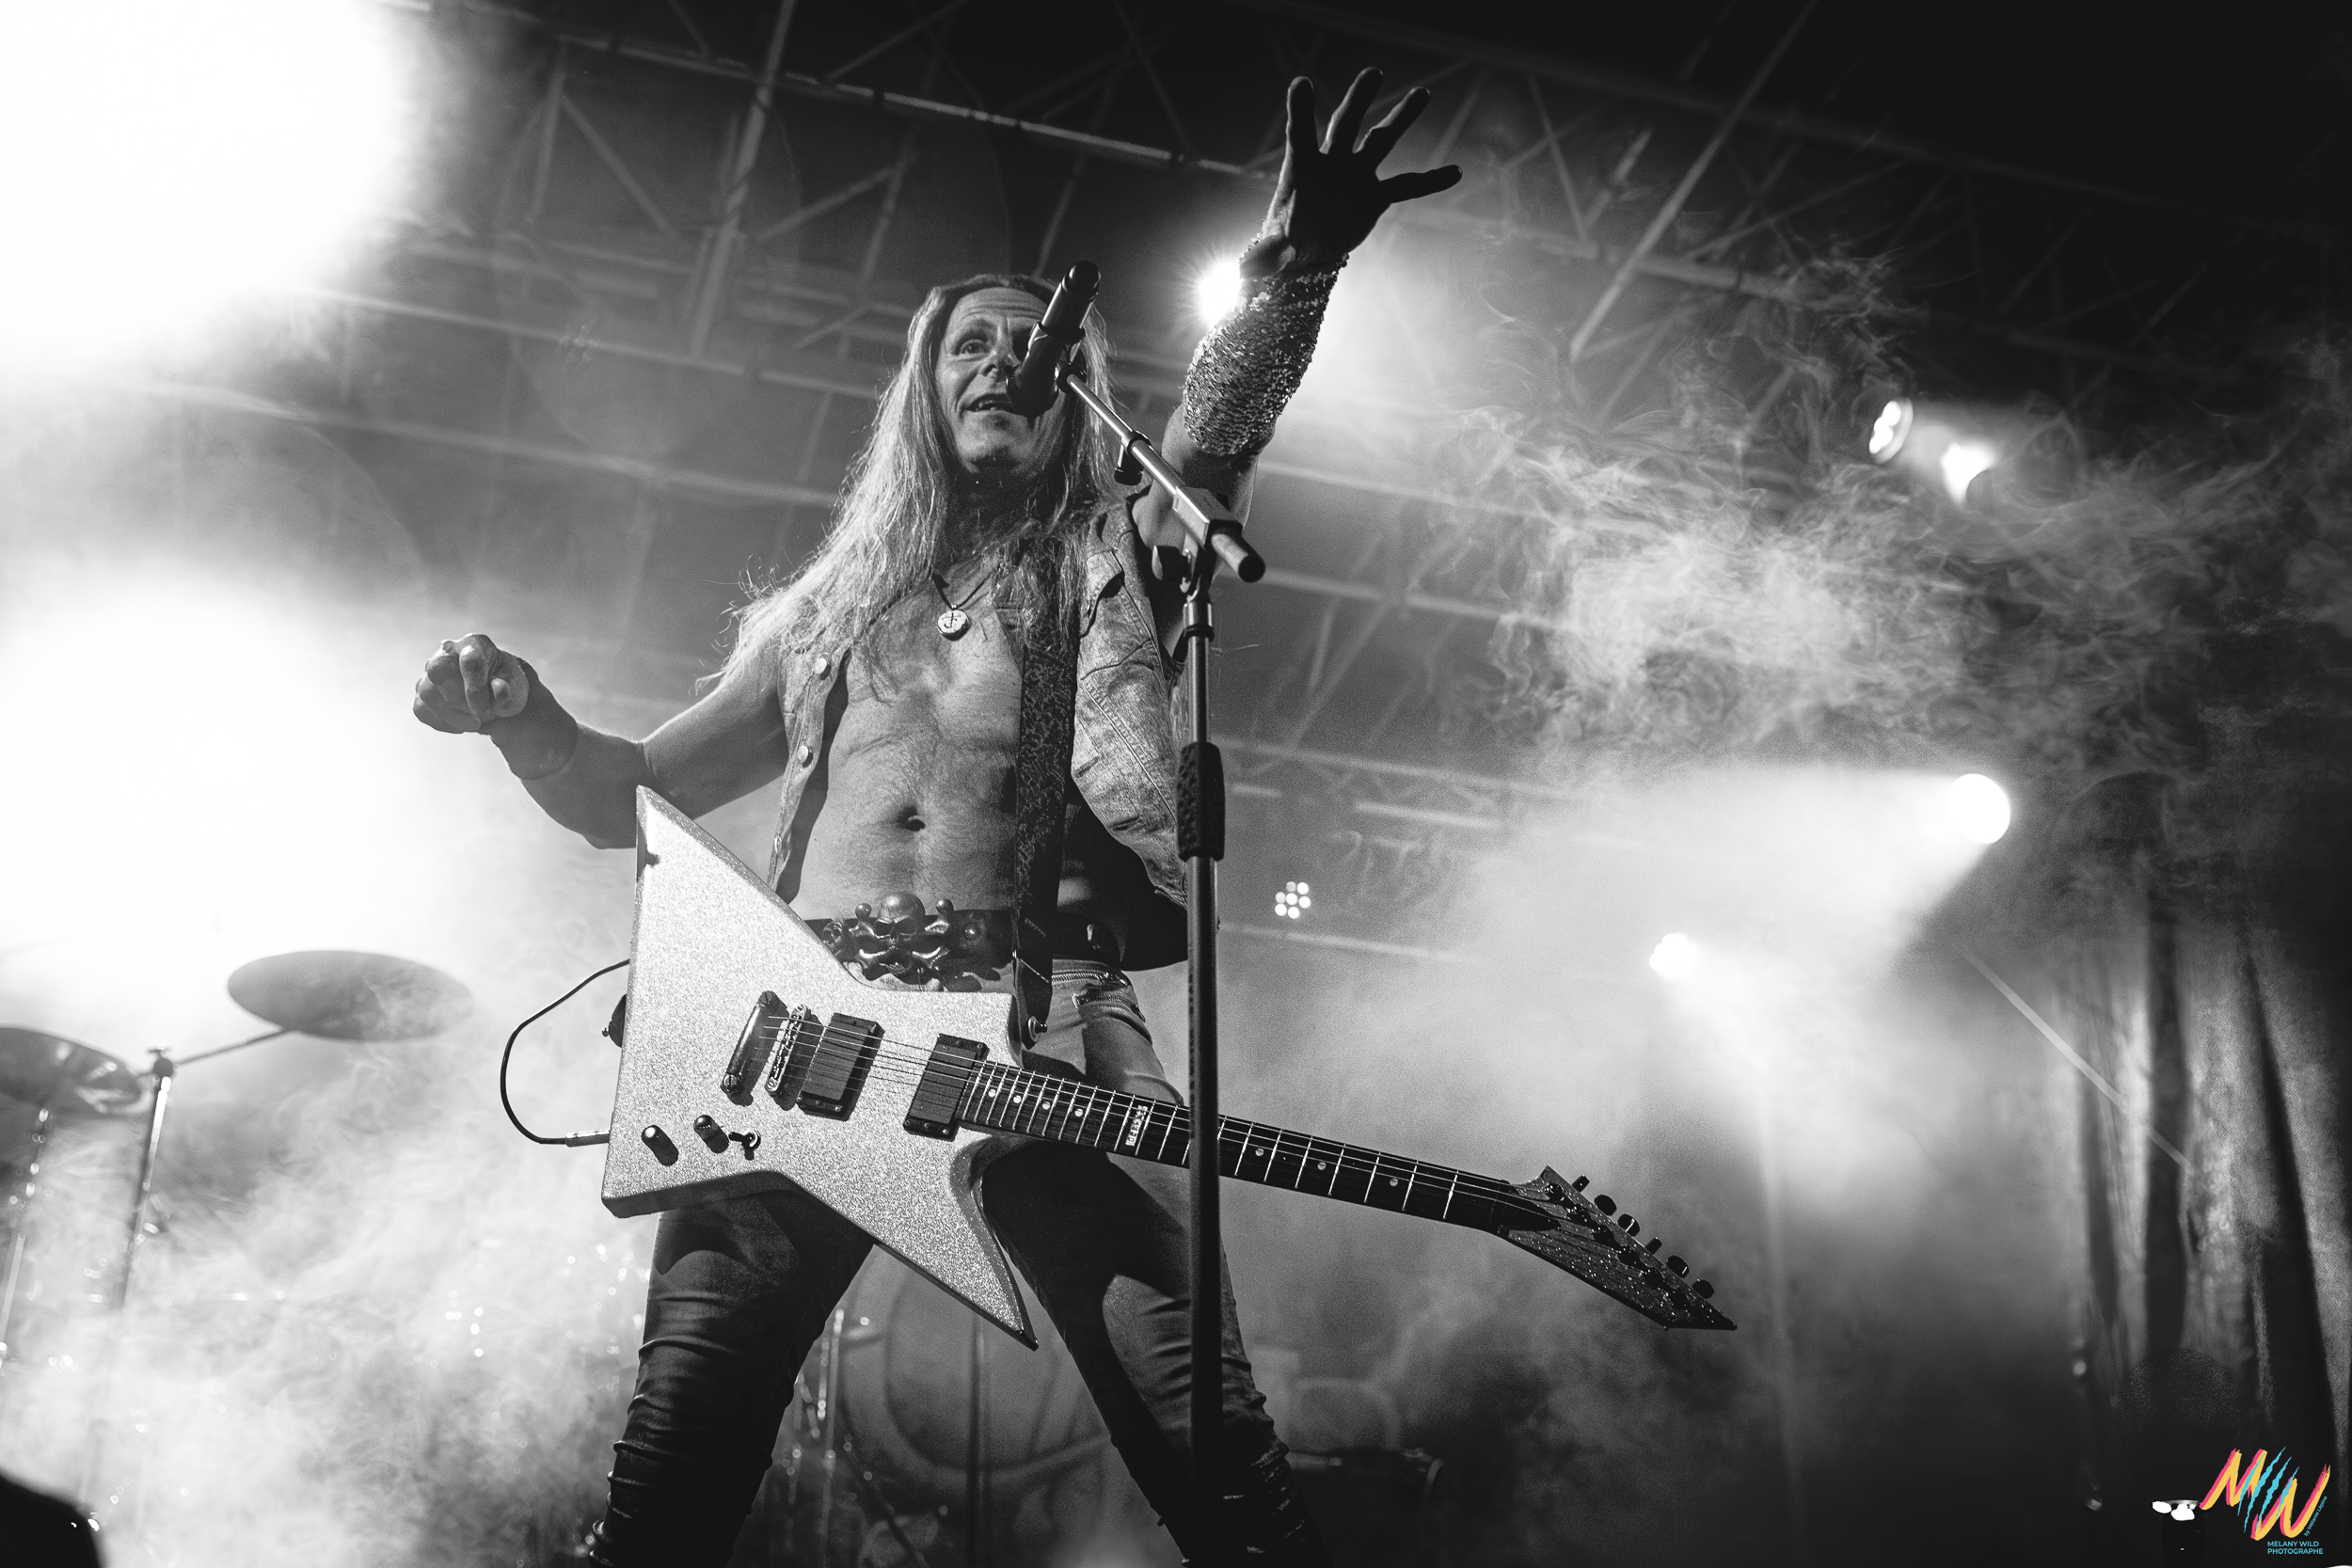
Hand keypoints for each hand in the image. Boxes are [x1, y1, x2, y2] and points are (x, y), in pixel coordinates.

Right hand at [414, 634, 530, 733]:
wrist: (493, 692)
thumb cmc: (506, 685)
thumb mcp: (516, 688)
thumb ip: (509, 689)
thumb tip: (499, 690)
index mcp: (475, 643)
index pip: (469, 662)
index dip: (475, 691)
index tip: (484, 713)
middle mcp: (448, 650)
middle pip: (437, 670)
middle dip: (457, 701)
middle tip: (478, 719)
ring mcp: (430, 668)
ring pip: (427, 694)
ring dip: (452, 717)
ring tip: (475, 723)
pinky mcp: (422, 688)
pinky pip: (421, 709)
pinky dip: (441, 723)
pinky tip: (460, 724)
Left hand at [1247, 69, 1460, 276]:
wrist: (1306, 254)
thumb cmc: (1283, 246)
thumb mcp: (1273, 253)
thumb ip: (1264, 256)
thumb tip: (1245, 273)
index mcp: (1302, 170)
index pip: (1300, 134)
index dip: (1301, 110)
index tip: (1302, 83)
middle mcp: (1331, 163)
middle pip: (1346, 124)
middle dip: (1358, 99)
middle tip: (1373, 72)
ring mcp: (1356, 175)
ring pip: (1381, 140)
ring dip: (1401, 118)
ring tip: (1422, 93)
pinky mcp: (1374, 196)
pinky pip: (1407, 186)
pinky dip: (1430, 181)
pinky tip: (1456, 172)